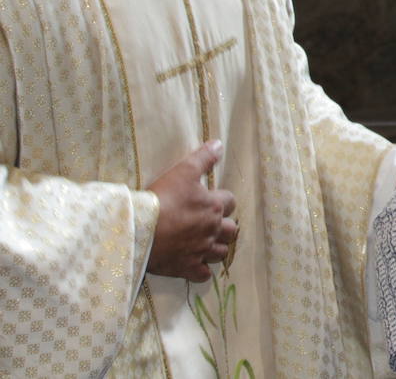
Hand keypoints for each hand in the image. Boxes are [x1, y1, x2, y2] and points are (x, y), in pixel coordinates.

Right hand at [146, 140, 237, 281]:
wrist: (139, 229)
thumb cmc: (162, 198)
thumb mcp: (183, 171)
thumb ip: (203, 158)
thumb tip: (219, 144)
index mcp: (214, 207)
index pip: (231, 202)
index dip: (223, 200)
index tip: (212, 200)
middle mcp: (212, 230)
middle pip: (231, 230)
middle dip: (224, 226)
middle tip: (210, 224)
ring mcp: (201, 251)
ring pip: (221, 253)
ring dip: (216, 248)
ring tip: (206, 244)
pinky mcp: (186, 268)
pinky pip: (203, 275)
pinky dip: (201, 270)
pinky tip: (195, 265)